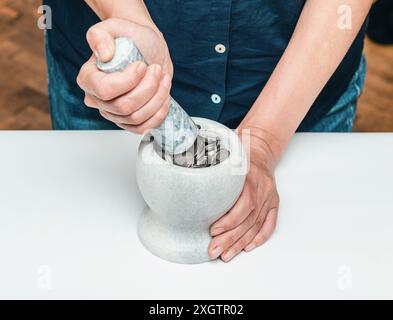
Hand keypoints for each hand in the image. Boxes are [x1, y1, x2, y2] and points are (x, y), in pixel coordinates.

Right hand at [77, 17, 172, 133]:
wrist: (147, 47)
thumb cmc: (131, 37)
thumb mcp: (115, 26)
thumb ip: (101, 35)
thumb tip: (104, 54)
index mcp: (89, 78)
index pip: (106, 90)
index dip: (129, 81)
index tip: (142, 66)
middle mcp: (98, 99)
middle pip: (124, 107)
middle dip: (148, 88)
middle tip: (156, 70)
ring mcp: (113, 113)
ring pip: (136, 118)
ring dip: (157, 98)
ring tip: (163, 79)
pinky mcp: (129, 121)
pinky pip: (143, 128)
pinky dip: (158, 114)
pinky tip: (164, 97)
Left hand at [208, 128, 279, 261]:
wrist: (261, 150)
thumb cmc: (240, 154)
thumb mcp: (225, 157)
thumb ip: (211, 170)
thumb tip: (185, 182)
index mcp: (251, 177)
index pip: (243, 204)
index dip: (228, 221)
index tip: (212, 231)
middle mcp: (263, 189)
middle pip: (247, 220)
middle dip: (229, 239)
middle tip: (213, 250)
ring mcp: (269, 197)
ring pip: (256, 225)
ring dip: (240, 243)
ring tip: (225, 255)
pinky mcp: (274, 203)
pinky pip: (269, 224)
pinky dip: (259, 238)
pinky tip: (247, 247)